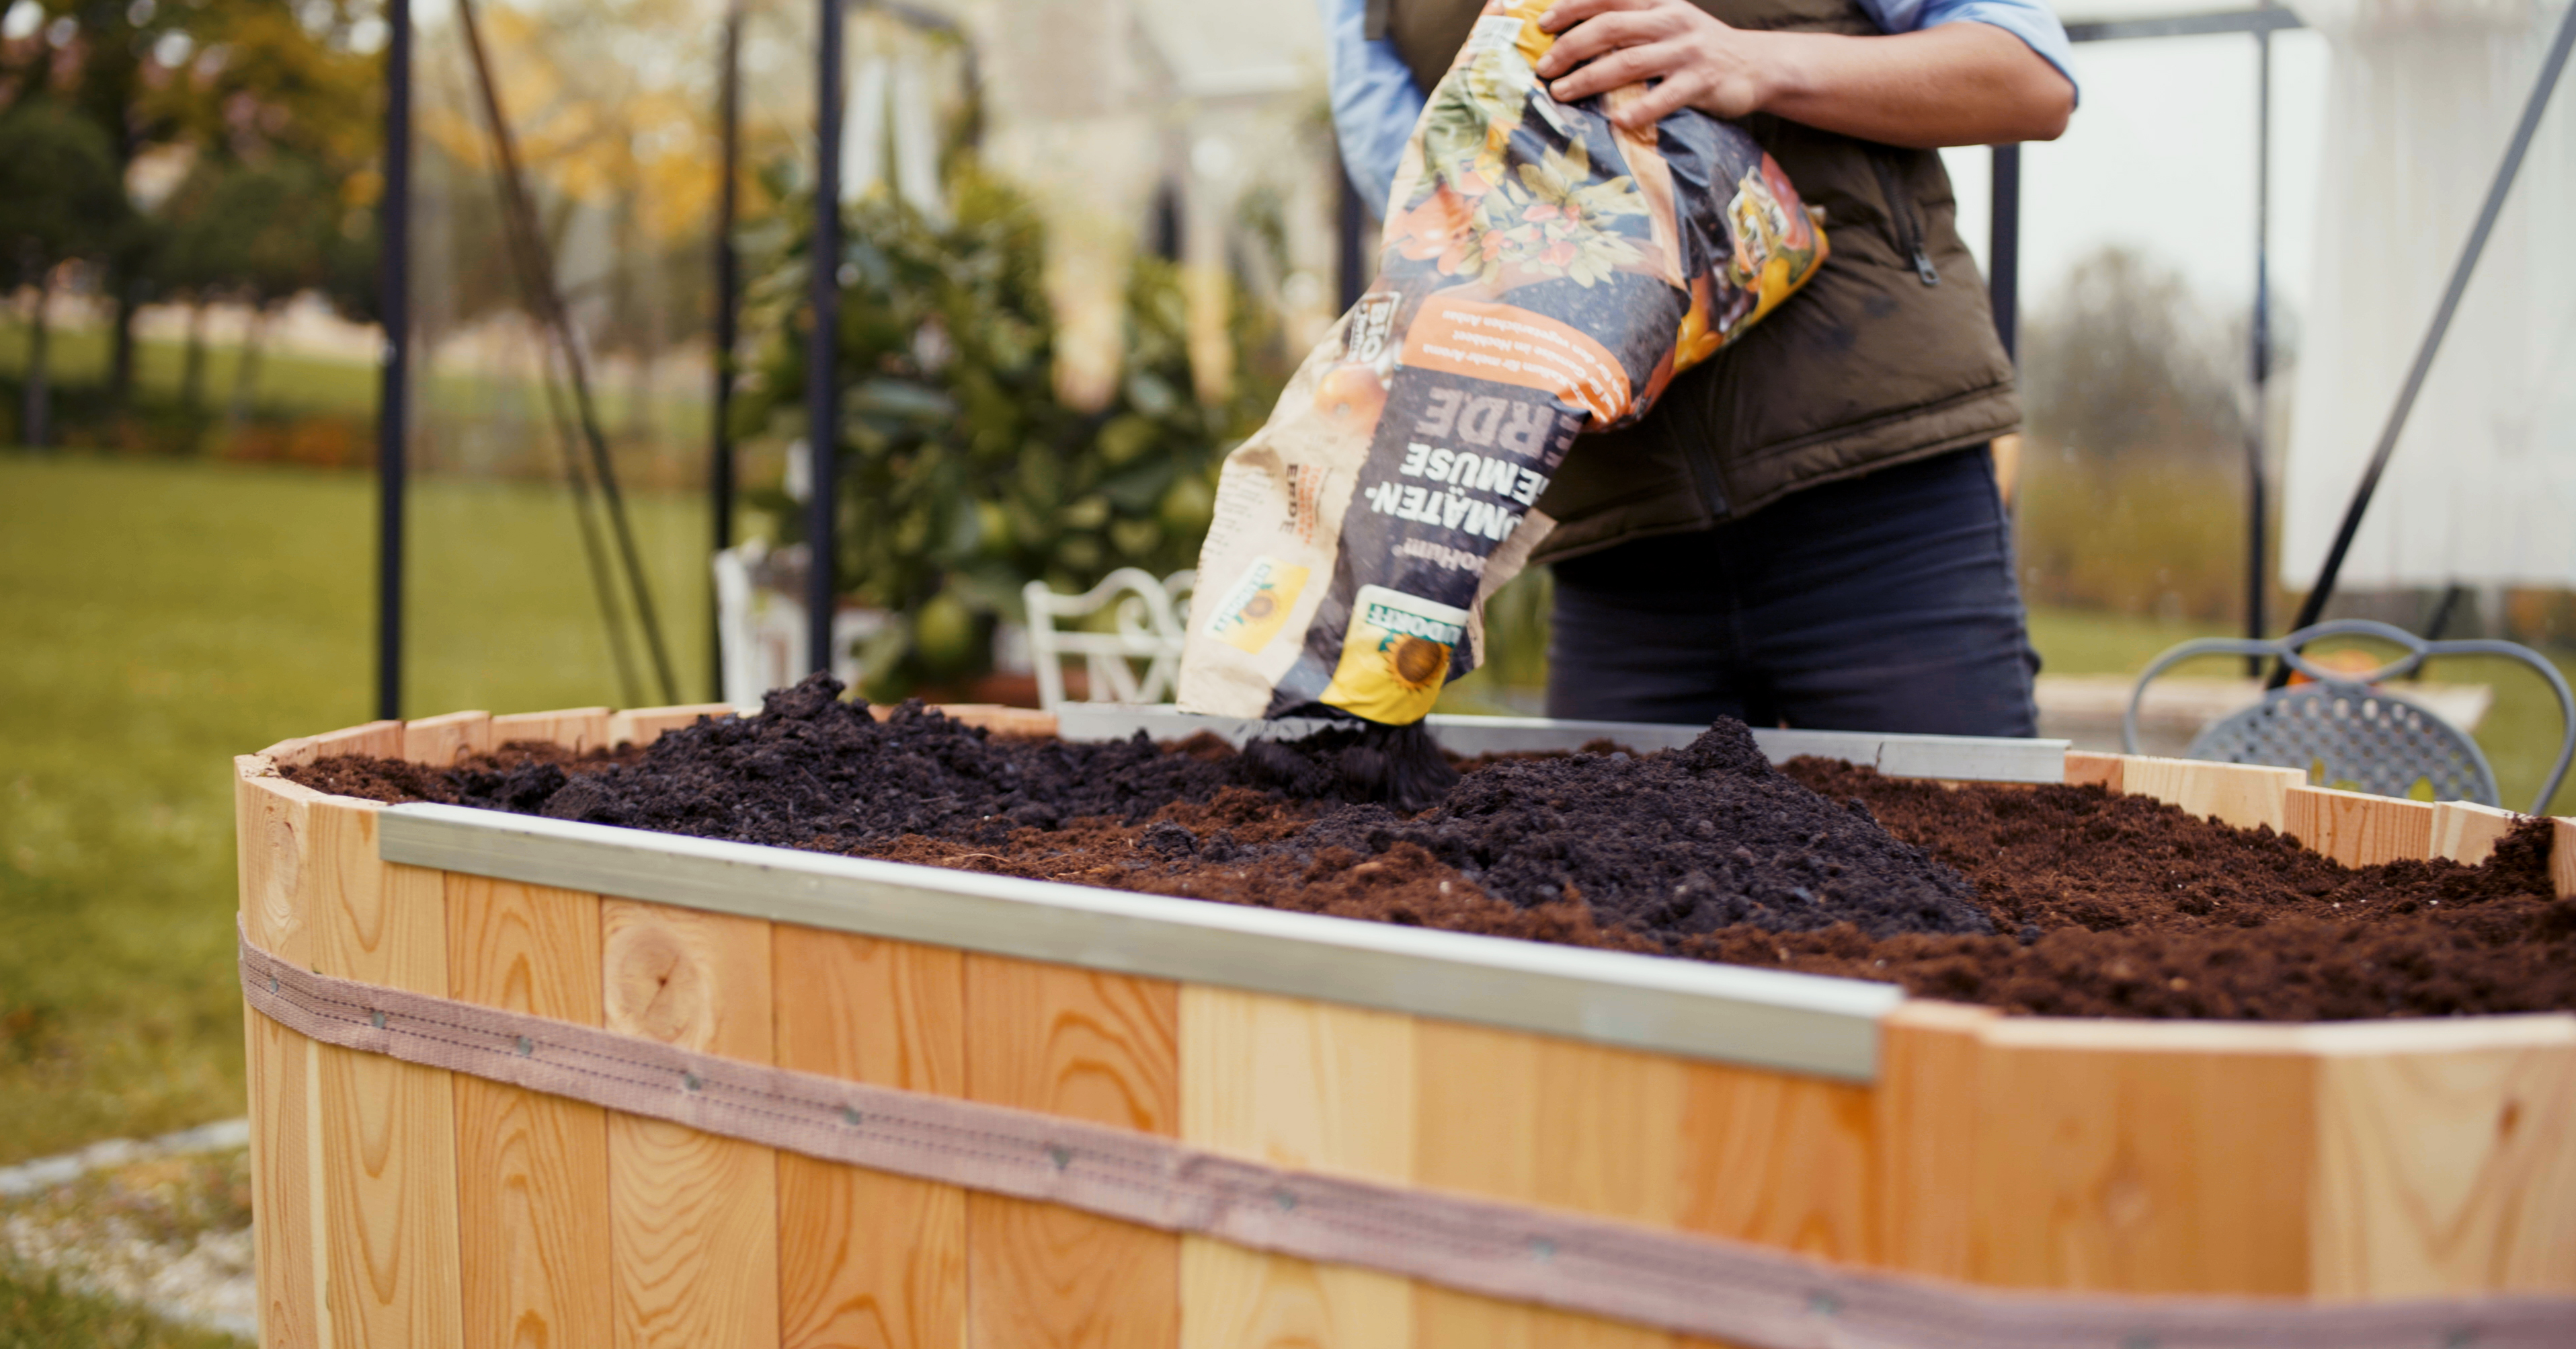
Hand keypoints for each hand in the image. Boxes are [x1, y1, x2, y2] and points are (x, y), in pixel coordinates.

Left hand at [1532, 0, 1777, 128]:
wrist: (1756, 64)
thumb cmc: (1697, 48)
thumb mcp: (1667, 23)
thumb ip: (1631, 25)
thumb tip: (1575, 38)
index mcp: (1658, 3)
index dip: (1572, 7)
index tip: (1543, 25)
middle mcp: (1670, 21)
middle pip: (1610, 28)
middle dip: (1570, 47)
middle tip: (1544, 68)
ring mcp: (1687, 51)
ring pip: (1628, 62)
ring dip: (1589, 78)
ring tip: (1561, 93)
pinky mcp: (1702, 82)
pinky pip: (1665, 97)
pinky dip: (1639, 109)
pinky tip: (1617, 121)